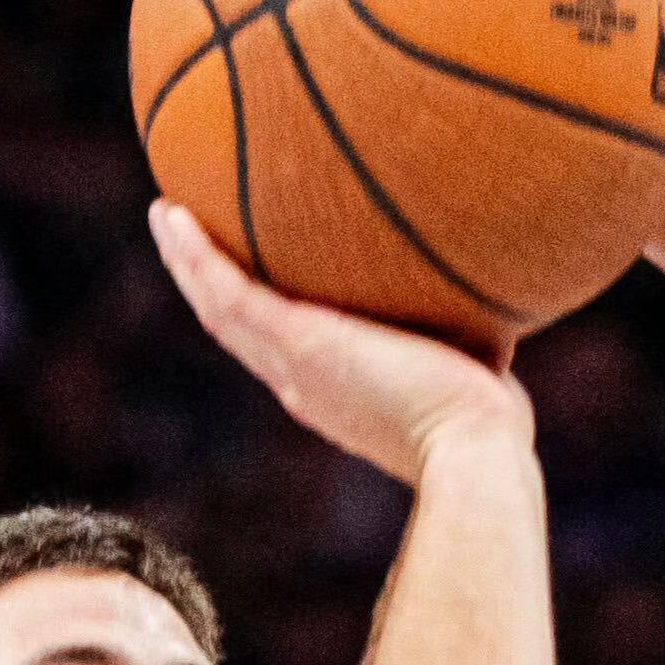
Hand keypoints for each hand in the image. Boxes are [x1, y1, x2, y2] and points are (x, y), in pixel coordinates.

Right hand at [147, 199, 537, 474]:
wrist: (473, 451)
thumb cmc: (489, 425)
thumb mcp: (473, 365)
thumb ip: (469, 329)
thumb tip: (500, 290)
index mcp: (333, 389)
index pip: (284, 345)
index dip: (260, 310)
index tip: (248, 278)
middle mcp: (302, 381)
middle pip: (239, 326)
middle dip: (209, 282)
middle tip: (184, 239)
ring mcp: (294, 366)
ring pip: (220, 307)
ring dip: (188, 261)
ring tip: (165, 215)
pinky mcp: (297, 343)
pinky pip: (229, 292)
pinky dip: (195, 256)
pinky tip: (172, 212)